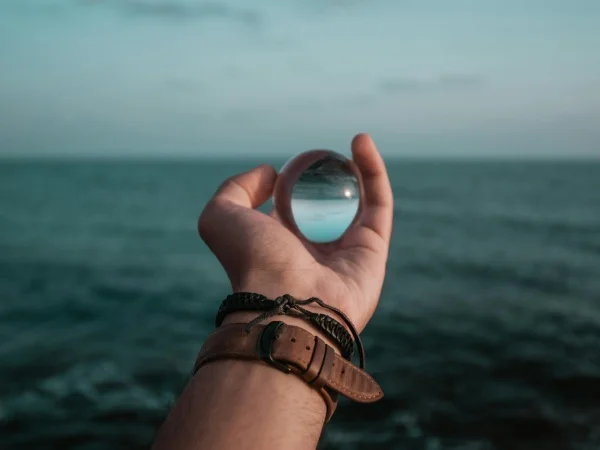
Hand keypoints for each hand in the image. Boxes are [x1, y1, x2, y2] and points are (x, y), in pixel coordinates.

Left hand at [198, 134, 392, 332]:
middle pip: (328, 207)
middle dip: (330, 179)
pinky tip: (361, 142)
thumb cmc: (252, 260)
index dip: (291, 183)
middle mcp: (313, 252)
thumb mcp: (221, 217)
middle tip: (328, 152)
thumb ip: (236, 189)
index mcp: (278, 247)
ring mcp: (347, 252)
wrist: (288, 302)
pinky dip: (374, 171)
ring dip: (359, 169)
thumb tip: (270, 174)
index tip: (292, 163)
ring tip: (355, 139)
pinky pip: (378, 204)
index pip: (289, 210)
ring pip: (358, 203)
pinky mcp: (374, 250)